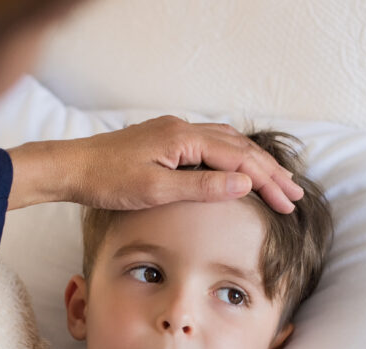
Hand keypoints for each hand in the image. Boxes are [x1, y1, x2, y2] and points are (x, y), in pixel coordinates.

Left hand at [7, 116, 303, 213]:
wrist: (72, 168)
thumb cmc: (108, 182)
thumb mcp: (157, 190)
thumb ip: (203, 187)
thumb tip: (245, 183)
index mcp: (184, 139)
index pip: (239, 158)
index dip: (267, 181)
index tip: (287, 202)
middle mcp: (183, 128)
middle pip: (239, 147)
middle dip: (269, 171)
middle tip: (294, 195)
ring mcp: (173, 132)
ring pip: (226, 142)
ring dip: (253, 162)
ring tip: (276, 181)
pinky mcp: (164, 139)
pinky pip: (209, 143)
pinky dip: (231, 156)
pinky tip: (236, 167)